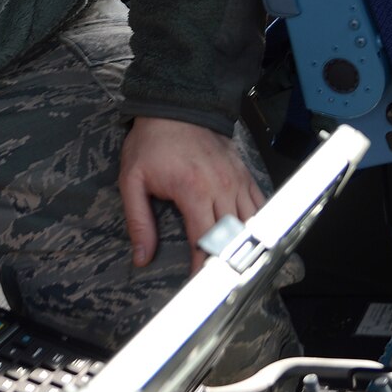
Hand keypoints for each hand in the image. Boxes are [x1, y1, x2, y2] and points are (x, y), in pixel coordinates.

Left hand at [118, 116, 266, 273]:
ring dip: (245, 248)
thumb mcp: (132, 180)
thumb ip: (139, 221)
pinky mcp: (244, 174)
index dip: (204, 268)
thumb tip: (142, 256)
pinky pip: (259, 205)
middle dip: (227, 265)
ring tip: (240, 270)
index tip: (200, 287)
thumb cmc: (152, 142)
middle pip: (232, 237)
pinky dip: (257, 225)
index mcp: (192, 190)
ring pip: (251, 224)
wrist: (177, 104)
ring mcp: (236, 180)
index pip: (205, 240)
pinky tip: (253, 242)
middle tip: (221, 287)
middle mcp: (220, 187)